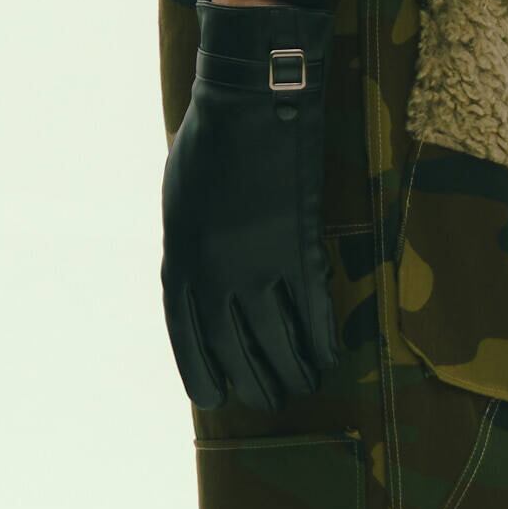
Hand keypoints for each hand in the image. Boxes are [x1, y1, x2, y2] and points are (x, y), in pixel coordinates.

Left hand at [161, 0, 337, 409]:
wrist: (251, 107)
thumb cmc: (208, 147)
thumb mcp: (179, 204)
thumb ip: (188, 250)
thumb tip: (199, 284)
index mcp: (178, 263)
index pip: (187, 338)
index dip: (201, 373)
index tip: (215, 398)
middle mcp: (215, 277)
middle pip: (235, 349)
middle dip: (254, 382)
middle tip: (271, 401)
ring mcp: (259, 267)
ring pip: (278, 340)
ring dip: (291, 371)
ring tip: (302, 388)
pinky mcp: (300, 251)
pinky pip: (314, 310)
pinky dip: (321, 338)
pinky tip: (329, 358)